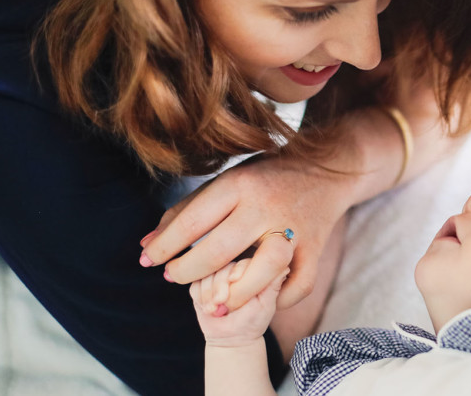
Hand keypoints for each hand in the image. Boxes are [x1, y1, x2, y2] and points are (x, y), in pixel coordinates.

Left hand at [140, 153, 354, 310]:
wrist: (326, 168)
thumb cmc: (264, 178)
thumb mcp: (225, 182)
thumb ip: (185, 212)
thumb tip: (145, 245)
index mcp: (240, 185)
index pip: (193, 221)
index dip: (164, 246)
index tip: (147, 261)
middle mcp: (266, 206)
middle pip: (220, 249)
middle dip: (187, 271)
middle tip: (173, 278)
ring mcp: (294, 227)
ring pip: (265, 269)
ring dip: (236, 293)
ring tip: (217, 302)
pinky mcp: (316, 246)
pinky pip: (300, 283)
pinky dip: (281, 299)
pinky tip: (262, 299)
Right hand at [190, 259, 285, 345]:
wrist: (233, 338)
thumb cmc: (253, 320)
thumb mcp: (266, 304)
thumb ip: (273, 285)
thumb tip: (285, 267)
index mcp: (251, 270)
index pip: (241, 261)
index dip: (236, 270)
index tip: (234, 280)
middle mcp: (233, 270)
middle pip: (221, 265)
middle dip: (219, 285)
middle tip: (221, 301)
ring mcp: (215, 276)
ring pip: (206, 274)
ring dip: (209, 293)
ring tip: (216, 309)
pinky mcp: (200, 286)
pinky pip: (194, 284)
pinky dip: (200, 296)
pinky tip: (209, 308)